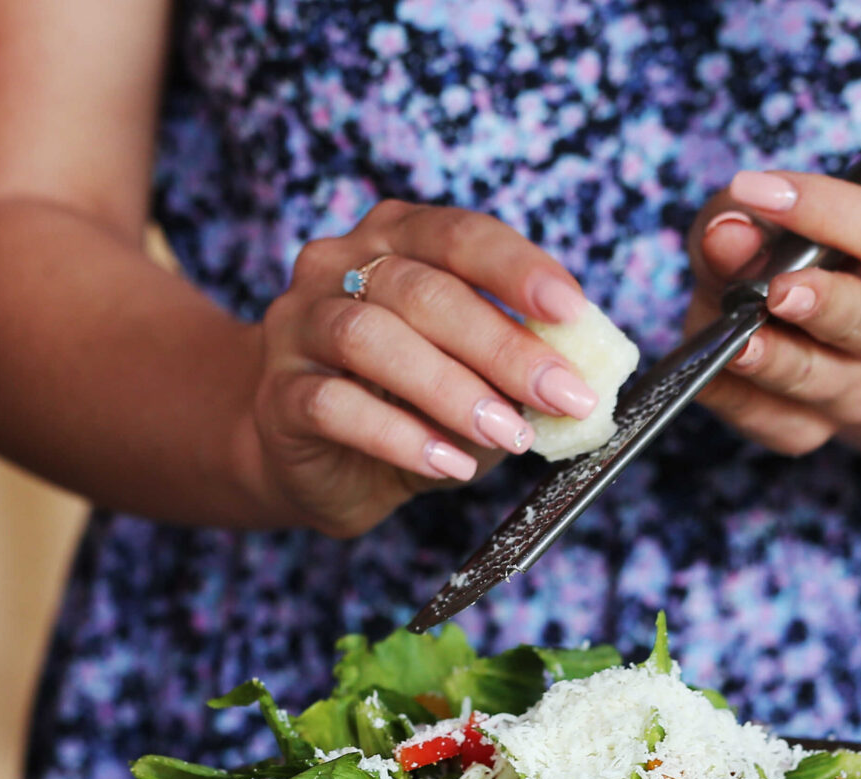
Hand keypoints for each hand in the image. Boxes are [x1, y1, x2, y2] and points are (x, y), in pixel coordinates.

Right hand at [250, 199, 605, 536]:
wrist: (312, 460)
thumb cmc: (403, 403)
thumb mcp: (473, 376)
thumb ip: (516, 367)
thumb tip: (581, 382)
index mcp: (396, 238)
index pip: (459, 235)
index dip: (516, 269)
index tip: (571, 311)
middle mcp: (338, 265)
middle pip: (421, 290)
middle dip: (501, 344)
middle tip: (559, 394)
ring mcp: (299, 326)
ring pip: (370, 338)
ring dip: (450, 388)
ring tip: (506, 433)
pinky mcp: (279, 393)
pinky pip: (335, 404)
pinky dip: (399, 435)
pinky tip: (448, 461)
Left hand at [684, 170, 860, 455]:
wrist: (819, 337)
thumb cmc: (795, 261)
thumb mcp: (768, 225)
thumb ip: (745, 220)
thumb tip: (725, 232)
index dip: (828, 210)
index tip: (757, 189)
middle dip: (821, 305)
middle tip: (777, 290)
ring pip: (820, 380)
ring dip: (773, 359)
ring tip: (737, 342)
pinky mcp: (814, 430)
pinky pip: (774, 421)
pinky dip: (734, 397)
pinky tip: (707, 374)